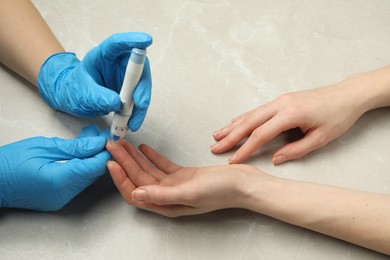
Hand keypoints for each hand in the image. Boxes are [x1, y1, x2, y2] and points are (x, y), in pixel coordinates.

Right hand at [0, 124, 109, 210]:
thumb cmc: (9, 163)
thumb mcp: (43, 147)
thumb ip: (74, 147)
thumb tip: (96, 143)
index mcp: (60, 180)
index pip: (94, 166)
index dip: (104, 151)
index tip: (108, 138)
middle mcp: (63, 193)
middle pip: (93, 172)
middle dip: (99, 152)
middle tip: (99, 135)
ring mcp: (61, 198)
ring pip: (87, 177)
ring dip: (91, 157)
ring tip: (89, 138)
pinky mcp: (58, 198)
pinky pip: (77, 181)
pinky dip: (81, 166)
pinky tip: (79, 152)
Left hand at [38, 32, 152, 130]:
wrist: (74, 99)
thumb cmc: (75, 89)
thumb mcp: (82, 92)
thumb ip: (97, 96)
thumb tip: (117, 104)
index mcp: (104, 54)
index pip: (119, 43)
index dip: (133, 40)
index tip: (146, 40)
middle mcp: (119, 63)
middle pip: (138, 70)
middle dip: (142, 87)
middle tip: (140, 104)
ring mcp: (126, 77)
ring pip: (142, 88)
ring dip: (140, 106)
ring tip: (132, 123)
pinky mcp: (130, 91)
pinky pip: (139, 101)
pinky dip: (137, 113)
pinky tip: (131, 123)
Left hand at [106, 139, 262, 216]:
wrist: (243, 183)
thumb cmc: (222, 191)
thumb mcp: (190, 192)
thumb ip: (162, 194)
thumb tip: (136, 194)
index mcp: (166, 204)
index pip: (135, 192)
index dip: (121, 178)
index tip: (111, 161)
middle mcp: (168, 196)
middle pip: (139, 178)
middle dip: (123, 162)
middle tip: (111, 146)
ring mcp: (175, 185)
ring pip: (148, 170)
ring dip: (134, 157)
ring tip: (122, 144)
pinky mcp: (183, 175)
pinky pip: (162, 165)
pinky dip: (152, 156)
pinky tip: (144, 148)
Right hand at [211, 82, 366, 163]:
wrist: (347, 95)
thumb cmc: (337, 117)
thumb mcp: (321, 138)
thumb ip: (296, 150)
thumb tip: (274, 159)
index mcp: (290, 115)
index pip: (260, 135)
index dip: (244, 149)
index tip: (232, 160)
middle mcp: (280, 105)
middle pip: (249, 123)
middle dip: (230, 136)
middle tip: (214, 147)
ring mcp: (279, 100)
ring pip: (250, 114)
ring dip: (233, 126)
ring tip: (217, 135)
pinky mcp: (281, 100)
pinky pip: (257, 110)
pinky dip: (243, 117)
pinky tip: (234, 122)